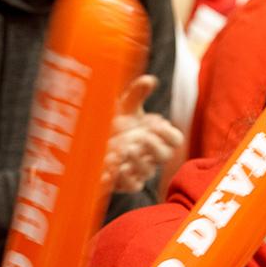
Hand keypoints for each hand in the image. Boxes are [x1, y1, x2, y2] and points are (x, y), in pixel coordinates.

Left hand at [103, 75, 182, 192]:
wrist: (90, 143)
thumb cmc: (114, 124)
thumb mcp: (124, 107)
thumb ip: (137, 94)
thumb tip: (150, 80)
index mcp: (156, 138)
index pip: (175, 140)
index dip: (169, 133)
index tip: (155, 122)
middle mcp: (150, 156)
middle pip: (165, 156)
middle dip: (154, 146)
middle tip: (140, 137)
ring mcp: (138, 171)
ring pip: (146, 173)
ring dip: (134, 161)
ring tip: (119, 150)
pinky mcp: (123, 183)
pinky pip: (129, 186)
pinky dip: (119, 178)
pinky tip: (108, 167)